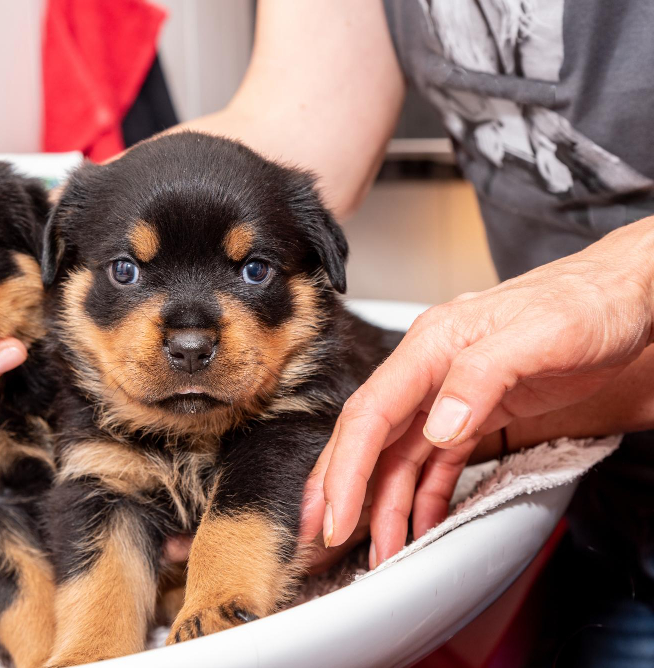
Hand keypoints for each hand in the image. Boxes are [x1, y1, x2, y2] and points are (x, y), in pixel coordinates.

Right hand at [301, 217, 653, 567]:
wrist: (627, 296)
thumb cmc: (586, 302)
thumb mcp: (540, 334)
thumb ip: (481, 376)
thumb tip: (435, 427)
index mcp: (432, 345)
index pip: (372, 413)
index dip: (347, 468)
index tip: (338, 515)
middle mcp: (431, 371)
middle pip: (372, 437)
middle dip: (344, 488)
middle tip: (327, 536)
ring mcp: (451, 396)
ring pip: (402, 457)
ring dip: (387, 504)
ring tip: (381, 549)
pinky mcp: (477, 414)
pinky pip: (438, 463)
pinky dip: (425, 496)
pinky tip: (419, 523)